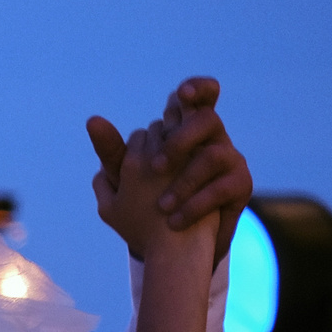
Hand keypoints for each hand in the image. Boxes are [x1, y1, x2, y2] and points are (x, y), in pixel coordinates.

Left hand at [88, 78, 248, 265]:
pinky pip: (223, 188)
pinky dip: (196, 204)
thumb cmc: (149, 201)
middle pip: (205, 119)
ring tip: (162, 205)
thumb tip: (92, 120)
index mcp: (184, 128)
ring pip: (214, 154)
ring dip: (185, 180)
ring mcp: (229, 159)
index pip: (196, 96)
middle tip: (156, 167)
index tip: (181, 94)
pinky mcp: (240, 185)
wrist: (174, 242)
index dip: (195, 88)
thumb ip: (113, 151)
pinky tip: (175, 221)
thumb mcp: (127, 178)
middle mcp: (210, 138)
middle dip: (180, 140)